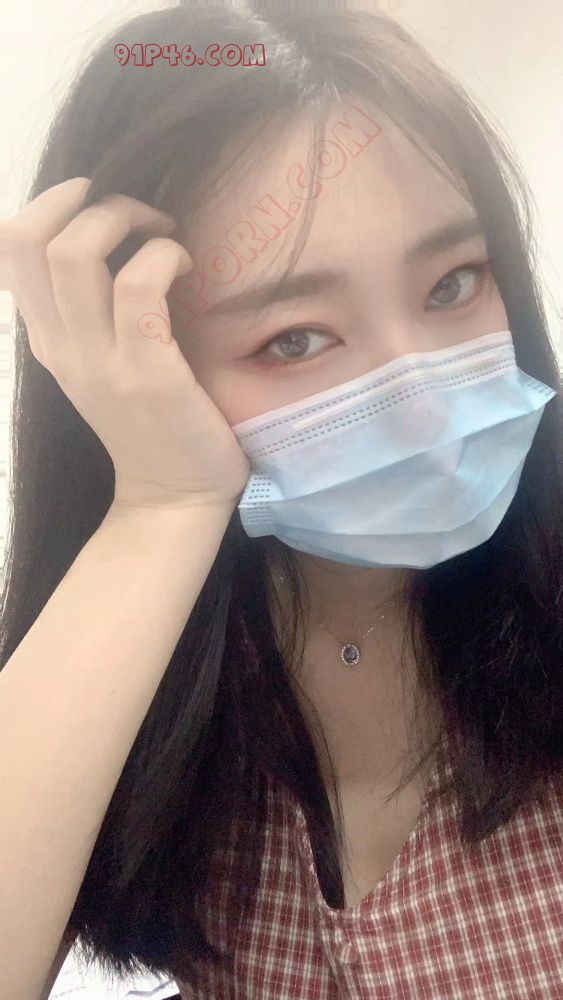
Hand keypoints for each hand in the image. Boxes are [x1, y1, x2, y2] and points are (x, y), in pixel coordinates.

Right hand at [0, 178, 250, 511]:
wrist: (173, 496)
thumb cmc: (148, 423)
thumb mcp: (98, 365)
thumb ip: (84, 314)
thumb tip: (91, 243)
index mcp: (47, 340)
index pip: (9, 249)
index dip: (46, 203)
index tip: (94, 201)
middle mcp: (62, 347)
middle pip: (33, 239)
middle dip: (91, 201)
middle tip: (141, 217)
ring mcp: (100, 362)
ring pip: (77, 253)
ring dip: (126, 219)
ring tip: (164, 234)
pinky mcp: (147, 374)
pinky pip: (140, 285)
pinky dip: (164, 255)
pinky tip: (186, 265)